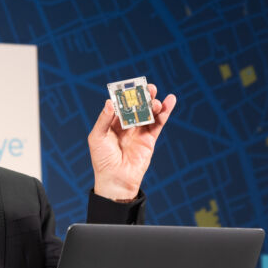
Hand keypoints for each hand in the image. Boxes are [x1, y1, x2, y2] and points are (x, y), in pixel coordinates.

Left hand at [88, 84, 175, 200]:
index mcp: (112, 124)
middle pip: (136, 107)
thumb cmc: (102, 160)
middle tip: (148, 87)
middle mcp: (126, 126)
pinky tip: (169, 101)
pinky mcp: (149, 139)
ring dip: (154, 104)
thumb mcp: (97, 138)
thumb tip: (109, 102)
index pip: (120, 105)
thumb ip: (103, 120)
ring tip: (156, 99)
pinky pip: (158, 123)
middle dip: (143, 97)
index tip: (131, 86)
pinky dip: (165, 113)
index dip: (126, 96)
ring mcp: (138, 132)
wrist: (116, 180)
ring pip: (148, 113)